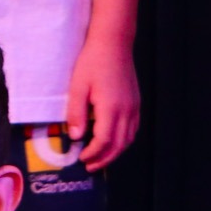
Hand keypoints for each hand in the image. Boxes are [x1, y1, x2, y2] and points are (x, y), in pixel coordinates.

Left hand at [67, 35, 140, 169]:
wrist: (114, 44)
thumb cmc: (93, 62)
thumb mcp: (77, 86)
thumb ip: (76, 113)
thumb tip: (75, 136)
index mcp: (111, 108)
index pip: (104, 140)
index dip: (93, 153)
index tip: (81, 158)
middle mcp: (127, 111)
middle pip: (119, 145)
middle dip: (105, 158)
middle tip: (90, 166)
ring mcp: (134, 108)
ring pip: (128, 139)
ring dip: (115, 152)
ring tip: (101, 157)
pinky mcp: (136, 103)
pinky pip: (133, 129)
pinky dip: (123, 140)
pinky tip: (113, 141)